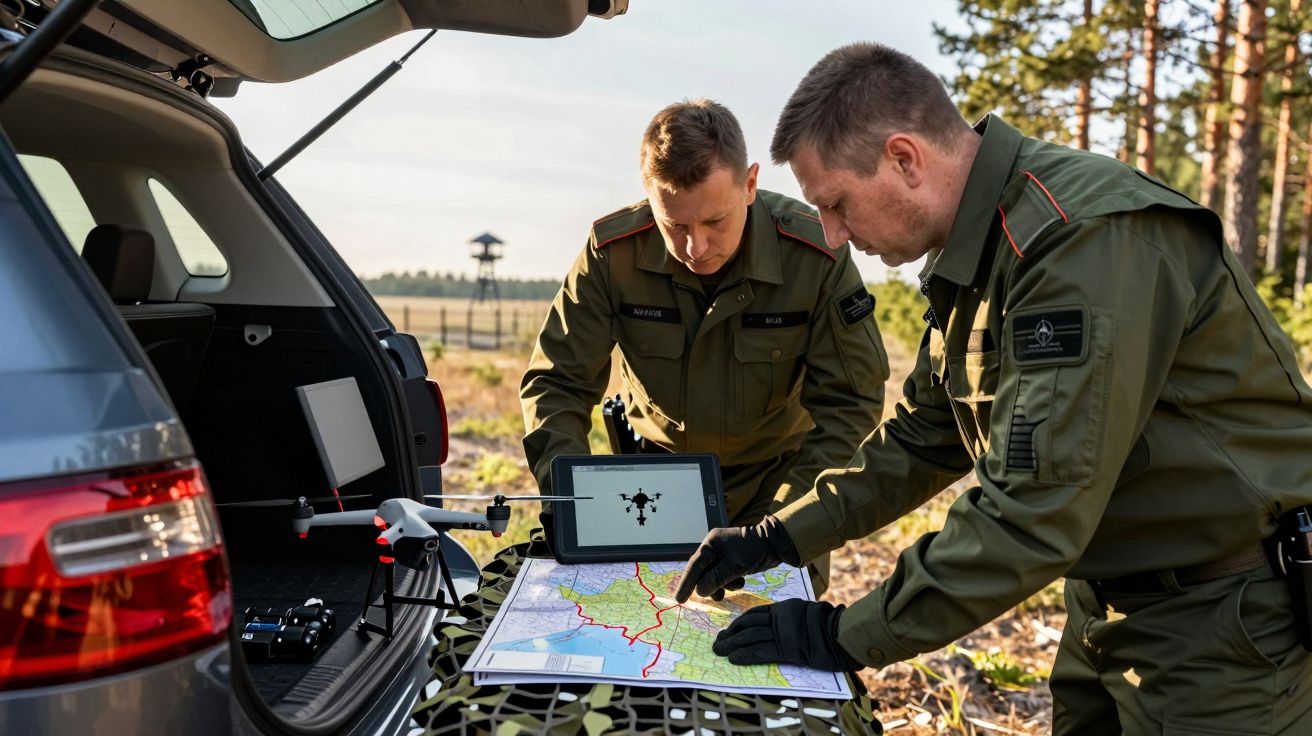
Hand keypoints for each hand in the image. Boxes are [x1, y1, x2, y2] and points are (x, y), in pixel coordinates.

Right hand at [674, 515, 798, 602]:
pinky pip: (723, 576)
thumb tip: (700, 591)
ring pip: (713, 577)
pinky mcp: (731, 562)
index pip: (694, 565)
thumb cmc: (754, 550)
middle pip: (702, 572)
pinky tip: (739, 582)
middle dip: (709, 585)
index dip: (686, 583)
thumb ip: (715, 579)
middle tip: (716, 597)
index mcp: (711, 543)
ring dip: (721, 585)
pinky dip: (729, 582)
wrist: (776, 544)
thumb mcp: (735, 566)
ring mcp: (722, 555)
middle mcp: (714, 548)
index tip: (679, 599)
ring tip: (731, 589)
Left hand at [712, 599, 861, 671]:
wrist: (841, 634)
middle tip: (718, 641)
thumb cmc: (829, 626)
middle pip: (748, 625)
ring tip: (719, 650)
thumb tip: (776, 626)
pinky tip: (733, 658)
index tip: (729, 630)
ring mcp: (781, 632)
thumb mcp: (807, 614)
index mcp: (784, 608)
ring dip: (732, 644)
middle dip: (731, 634)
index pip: (755, 614)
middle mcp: (779, 618)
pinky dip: (744, 654)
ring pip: (750, 637)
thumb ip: (790, 618)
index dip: (739, 623)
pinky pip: (760, 651)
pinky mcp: (785, 648)